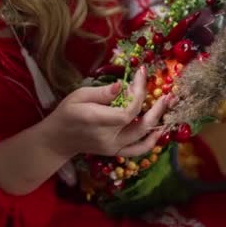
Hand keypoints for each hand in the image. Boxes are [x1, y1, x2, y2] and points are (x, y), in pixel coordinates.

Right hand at [41, 66, 170, 158]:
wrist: (59, 138)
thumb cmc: (67, 112)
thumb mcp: (79, 96)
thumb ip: (102, 93)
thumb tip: (122, 85)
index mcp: (97, 121)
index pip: (128, 111)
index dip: (139, 93)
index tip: (141, 74)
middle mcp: (108, 138)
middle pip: (141, 125)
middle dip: (157, 108)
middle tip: (167, 94)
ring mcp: (113, 148)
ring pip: (143, 139)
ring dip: (158, 122)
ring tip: (167, 106)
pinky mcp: (116, 152)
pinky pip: (138, 150)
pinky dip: (151, 142)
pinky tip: (159, 129)